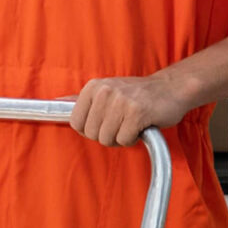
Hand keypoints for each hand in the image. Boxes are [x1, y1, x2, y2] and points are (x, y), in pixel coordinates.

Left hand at [70, 73, 193, 147]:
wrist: (171, 88)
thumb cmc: (137, 94)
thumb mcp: (107, 90)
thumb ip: (82, 99)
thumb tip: (55, 102)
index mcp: (94, 87)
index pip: (76, 123)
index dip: (91, 129)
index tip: (106, 121)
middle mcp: (105, 91)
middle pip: (92, 134)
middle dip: (107, 135)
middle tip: (122, 122)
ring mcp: (121, 101)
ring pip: (107, 139)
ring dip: (121, 137)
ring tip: (131, 123)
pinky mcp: (137, 113)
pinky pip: (124, 140)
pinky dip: (133, 139)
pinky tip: (141, 126)